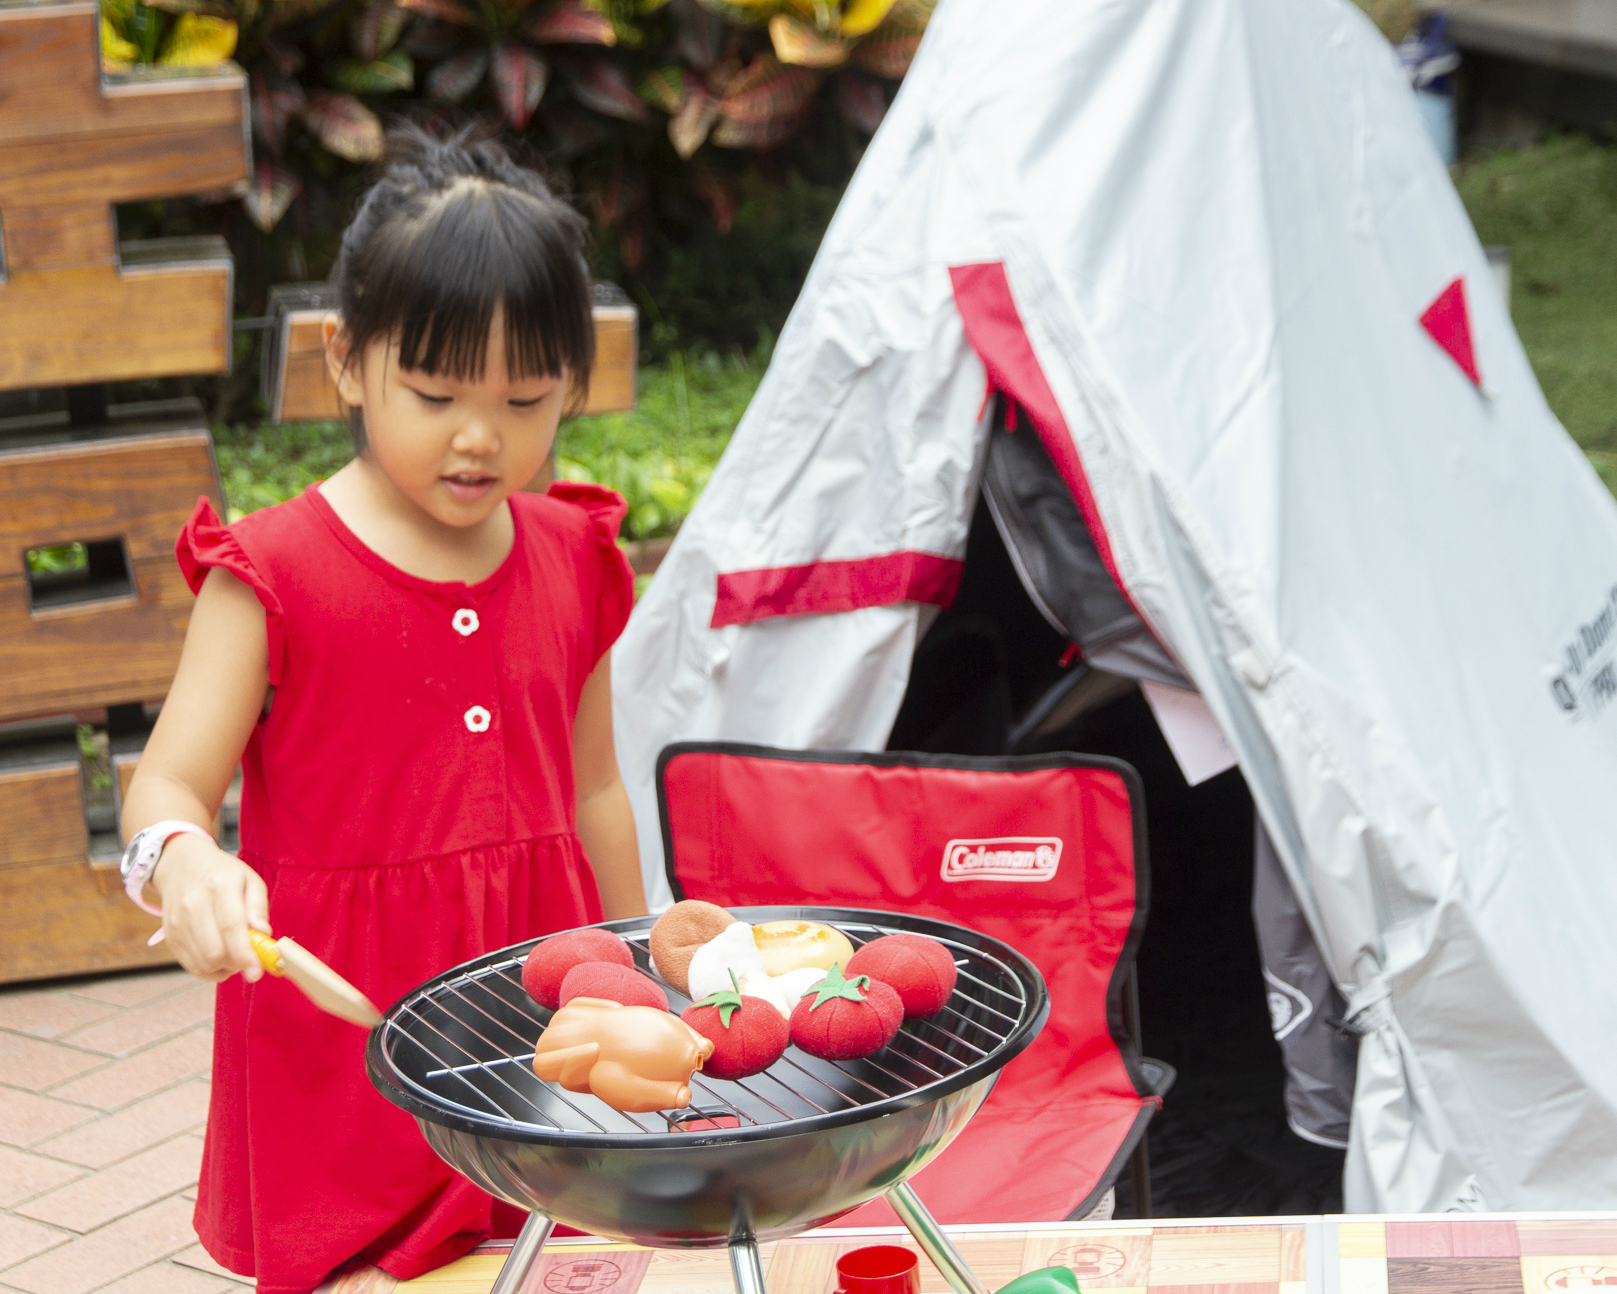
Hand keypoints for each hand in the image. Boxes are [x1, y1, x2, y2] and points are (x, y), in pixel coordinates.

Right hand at [151, 834, 270, 983]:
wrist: (181, 866)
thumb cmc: (222, 874)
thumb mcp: (249, 880)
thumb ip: (258, 907)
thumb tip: (263, 934)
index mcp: (219, 886)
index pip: (231, 926)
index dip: (245, 954)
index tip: (257, 971)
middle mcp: (194, 905)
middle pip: (215, 951)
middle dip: (237, 963)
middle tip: (249, 958)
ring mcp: (178, 923)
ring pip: (202, 963)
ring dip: (224, 969)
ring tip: (235, 955)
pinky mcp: (170, 937)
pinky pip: (191, 966)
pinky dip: (209, 970)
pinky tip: (220, 958)